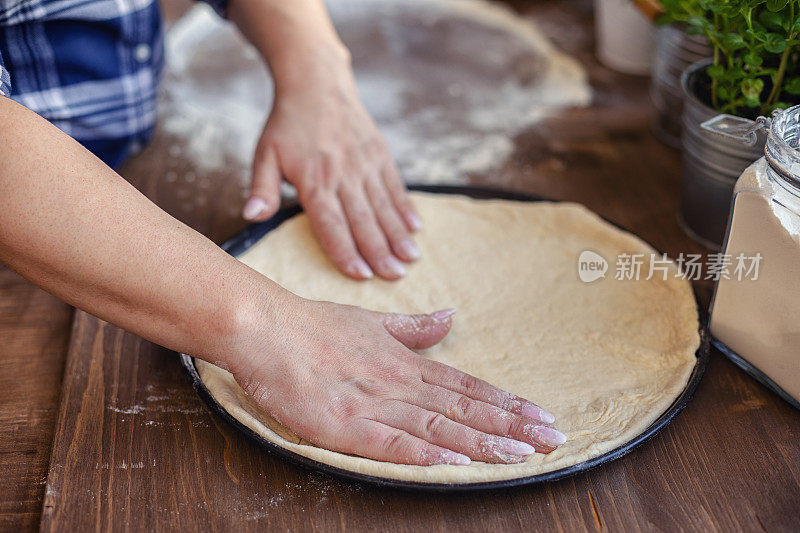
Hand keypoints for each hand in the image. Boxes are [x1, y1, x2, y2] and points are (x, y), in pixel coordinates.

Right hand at [233, 296, 566, 464]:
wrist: (265, 328)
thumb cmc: (315, 325)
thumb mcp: (372, 321)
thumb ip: (414, 327)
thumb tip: (450, 317)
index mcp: (405, 361)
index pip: (467, 386)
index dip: (506, 403)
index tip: (542, 416)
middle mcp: (398, 383)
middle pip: (464, 408)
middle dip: (511, 426)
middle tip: (554, 439)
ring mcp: (373, 404)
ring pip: (437, 427)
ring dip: (482, 442)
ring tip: (522, 454)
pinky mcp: (343, 425)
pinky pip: (390, 443)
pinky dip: (424, 455)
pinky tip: (455, 464)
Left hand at [242, 60, 421, 280]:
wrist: (316, 82)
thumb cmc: (287, 124)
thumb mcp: (265, 155)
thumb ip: (262, 189)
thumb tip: (252, 217)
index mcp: (314, 181)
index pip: (332, 224)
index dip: (346, 252)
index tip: (361, 276)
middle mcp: (343, 175)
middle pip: (363, 221)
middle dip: (380, 252)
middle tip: (394, 277)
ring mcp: (364, 164)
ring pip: (383, 206)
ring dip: (398, 235)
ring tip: (410, 259)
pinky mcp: (379, 154)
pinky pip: (394, 186)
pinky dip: (405, 208)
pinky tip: (416, 228)